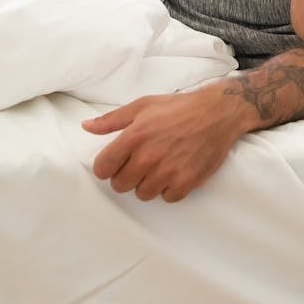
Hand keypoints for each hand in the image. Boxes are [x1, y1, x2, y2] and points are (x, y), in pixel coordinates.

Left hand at [81, 82, 250, 201]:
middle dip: (127, 175)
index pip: (103, 168)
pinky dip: (170, 188)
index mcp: (134, 136)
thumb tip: (86, 127)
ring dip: (148, 183)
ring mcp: (168, 171)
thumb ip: (111, 120)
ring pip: (143, 194)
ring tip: (160, 166)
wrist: (218, 112)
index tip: (116, 162)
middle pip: (120, 185)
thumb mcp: (143, 106)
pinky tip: (176, 171)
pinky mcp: (186, 181)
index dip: (107, 166)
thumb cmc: (179, 108)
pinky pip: (167, 197)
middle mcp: (149, 156)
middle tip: (141, 162)